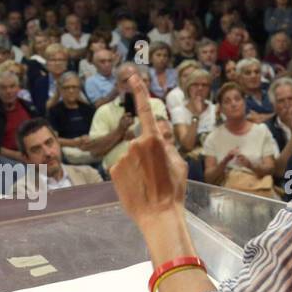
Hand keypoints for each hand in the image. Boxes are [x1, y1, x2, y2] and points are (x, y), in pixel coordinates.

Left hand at [111, 78, 187, 232]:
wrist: (158, 214)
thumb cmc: (173, 190)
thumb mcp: (178, 163)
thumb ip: (167, 142)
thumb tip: (162, 127)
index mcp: (154, 140)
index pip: (145, 110)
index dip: (139, 91)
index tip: (132, 76)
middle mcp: (135, 144)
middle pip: (140, 143)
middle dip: (147, 154)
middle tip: (157, 175)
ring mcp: (122, 157)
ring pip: (131, 156)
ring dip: (137, 166)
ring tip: (147, 183)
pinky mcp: (113, 170)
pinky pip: (122, 168)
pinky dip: (128, 175)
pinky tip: (136, 187)